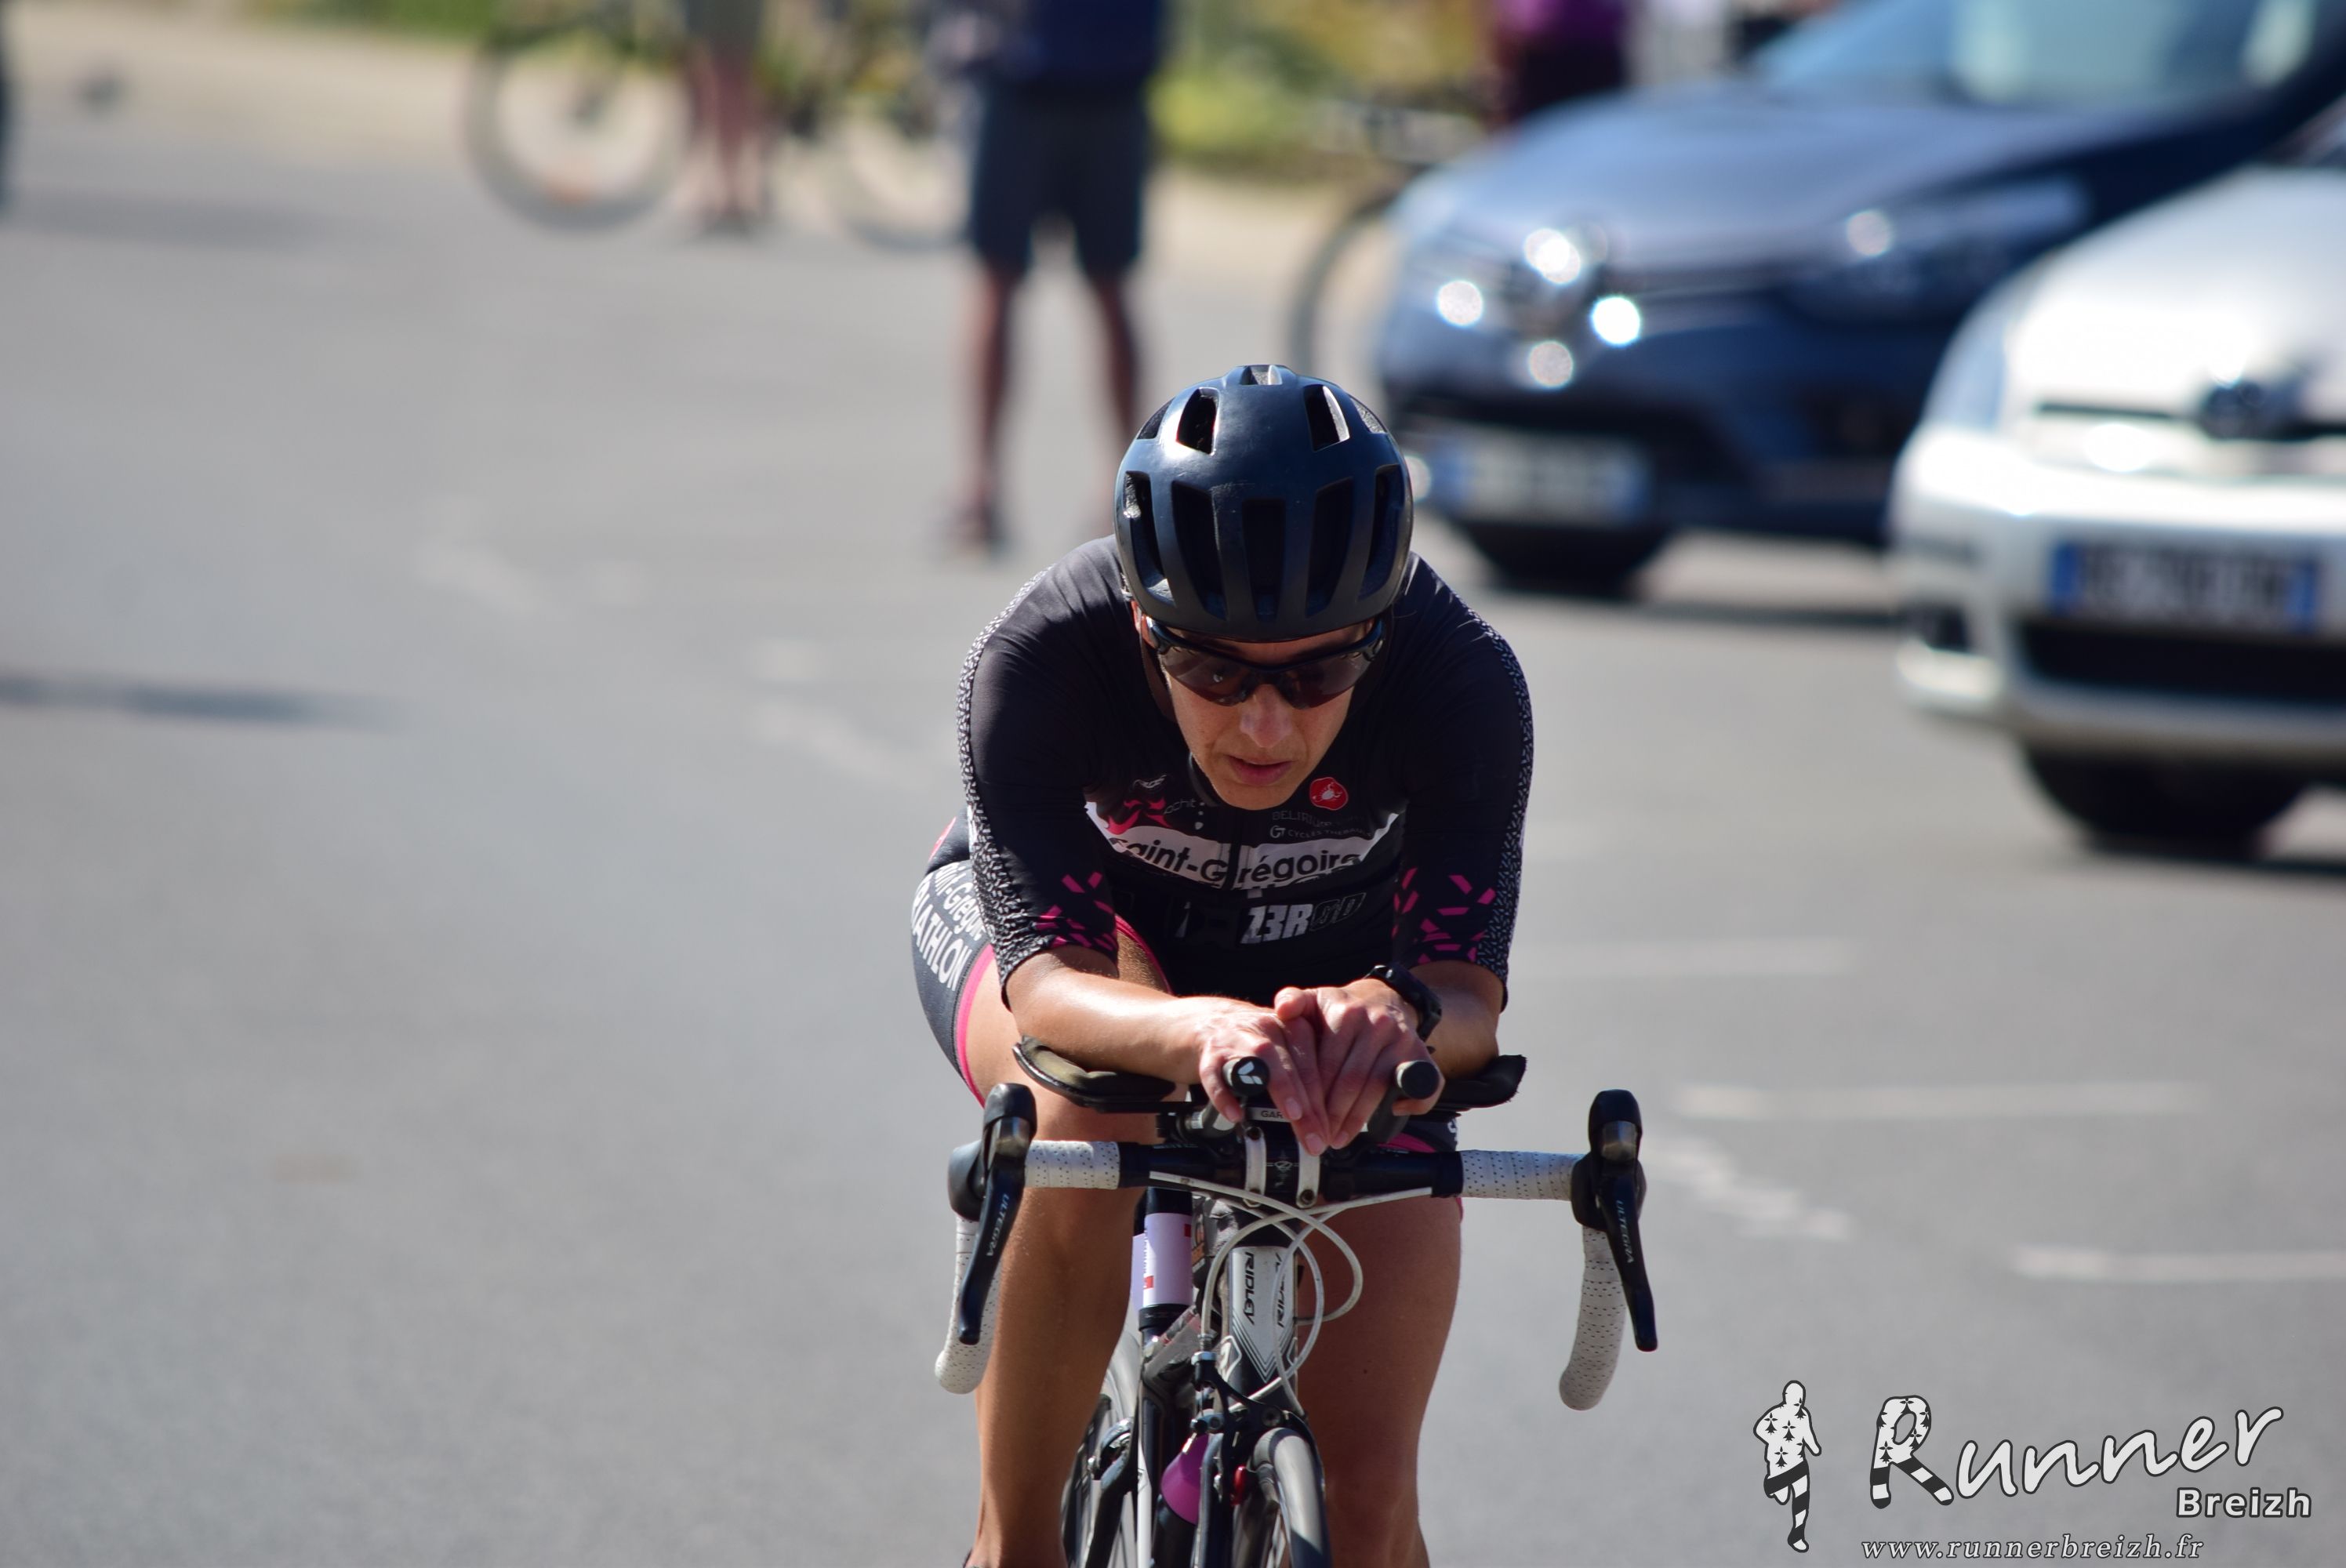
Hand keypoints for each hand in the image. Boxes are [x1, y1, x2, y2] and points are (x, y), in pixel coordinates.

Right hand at [1177, 997, 1333, 1152]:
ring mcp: (1236, 1038)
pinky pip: (1216, 1074)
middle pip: (1292, 1066)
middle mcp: (1266, 1028)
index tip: (1330, 1129)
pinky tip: (1236, 1114)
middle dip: (1308, 1105)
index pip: (1314, 1063)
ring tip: (1293, 1116)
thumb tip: (1327, 1122)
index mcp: (1290, 1026)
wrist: (1208, 1021)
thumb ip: (1304, 1074)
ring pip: (1262, 1061)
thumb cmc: (1254, 1043)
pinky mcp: (1209, 1053)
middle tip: (1316, 1137)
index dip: (1324, 1098)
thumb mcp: (1284, 1049)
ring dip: (1281, 1088)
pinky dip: (1225, 1095)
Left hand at [1271, 977, 1442, 1148]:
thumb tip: (1282, 1009)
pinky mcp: (1421, 1053)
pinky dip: (1411, 1105)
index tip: (1303, 1117)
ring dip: (1359, 1118)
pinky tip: (1389, 1116)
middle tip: (1321, 1136)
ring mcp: (1403, 1039)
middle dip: (1334, 1113)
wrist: (1382, 998)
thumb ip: (1291, 1001)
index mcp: (1347, 1013)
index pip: (1327, 1063)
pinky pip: (1424, 1085)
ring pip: (1379, 1087)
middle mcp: (1378, 1024)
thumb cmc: (1342, 1008)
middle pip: (1353, 1079)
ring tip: (1340, 1137)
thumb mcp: (1314, 999)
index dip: (1314, 1094)